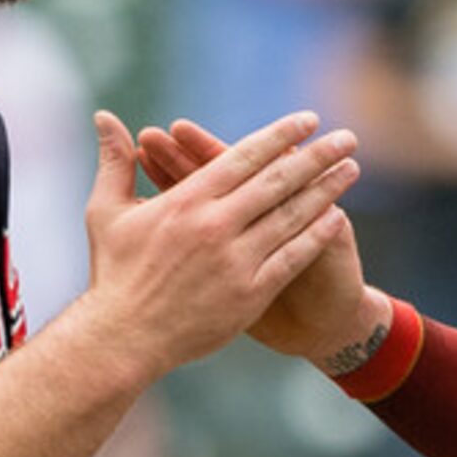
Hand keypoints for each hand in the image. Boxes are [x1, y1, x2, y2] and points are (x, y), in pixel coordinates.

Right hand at [77, 108, 354, 377]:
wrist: (124, 338)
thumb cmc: (113, 274)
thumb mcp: (106, 212)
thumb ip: (115, 162)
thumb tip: (105, 117)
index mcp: (185, 201)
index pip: (243, 157)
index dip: (280, 136)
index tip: (308, 120)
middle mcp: (215, 225)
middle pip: (277, 181)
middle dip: (316, 157)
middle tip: (347, 139)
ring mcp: (235, 260)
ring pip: (291, 216)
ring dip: (325, 191)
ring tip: (351, 171)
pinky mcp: (249, 293)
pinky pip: (291, 258)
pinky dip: (316, 237)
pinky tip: (338, 218)